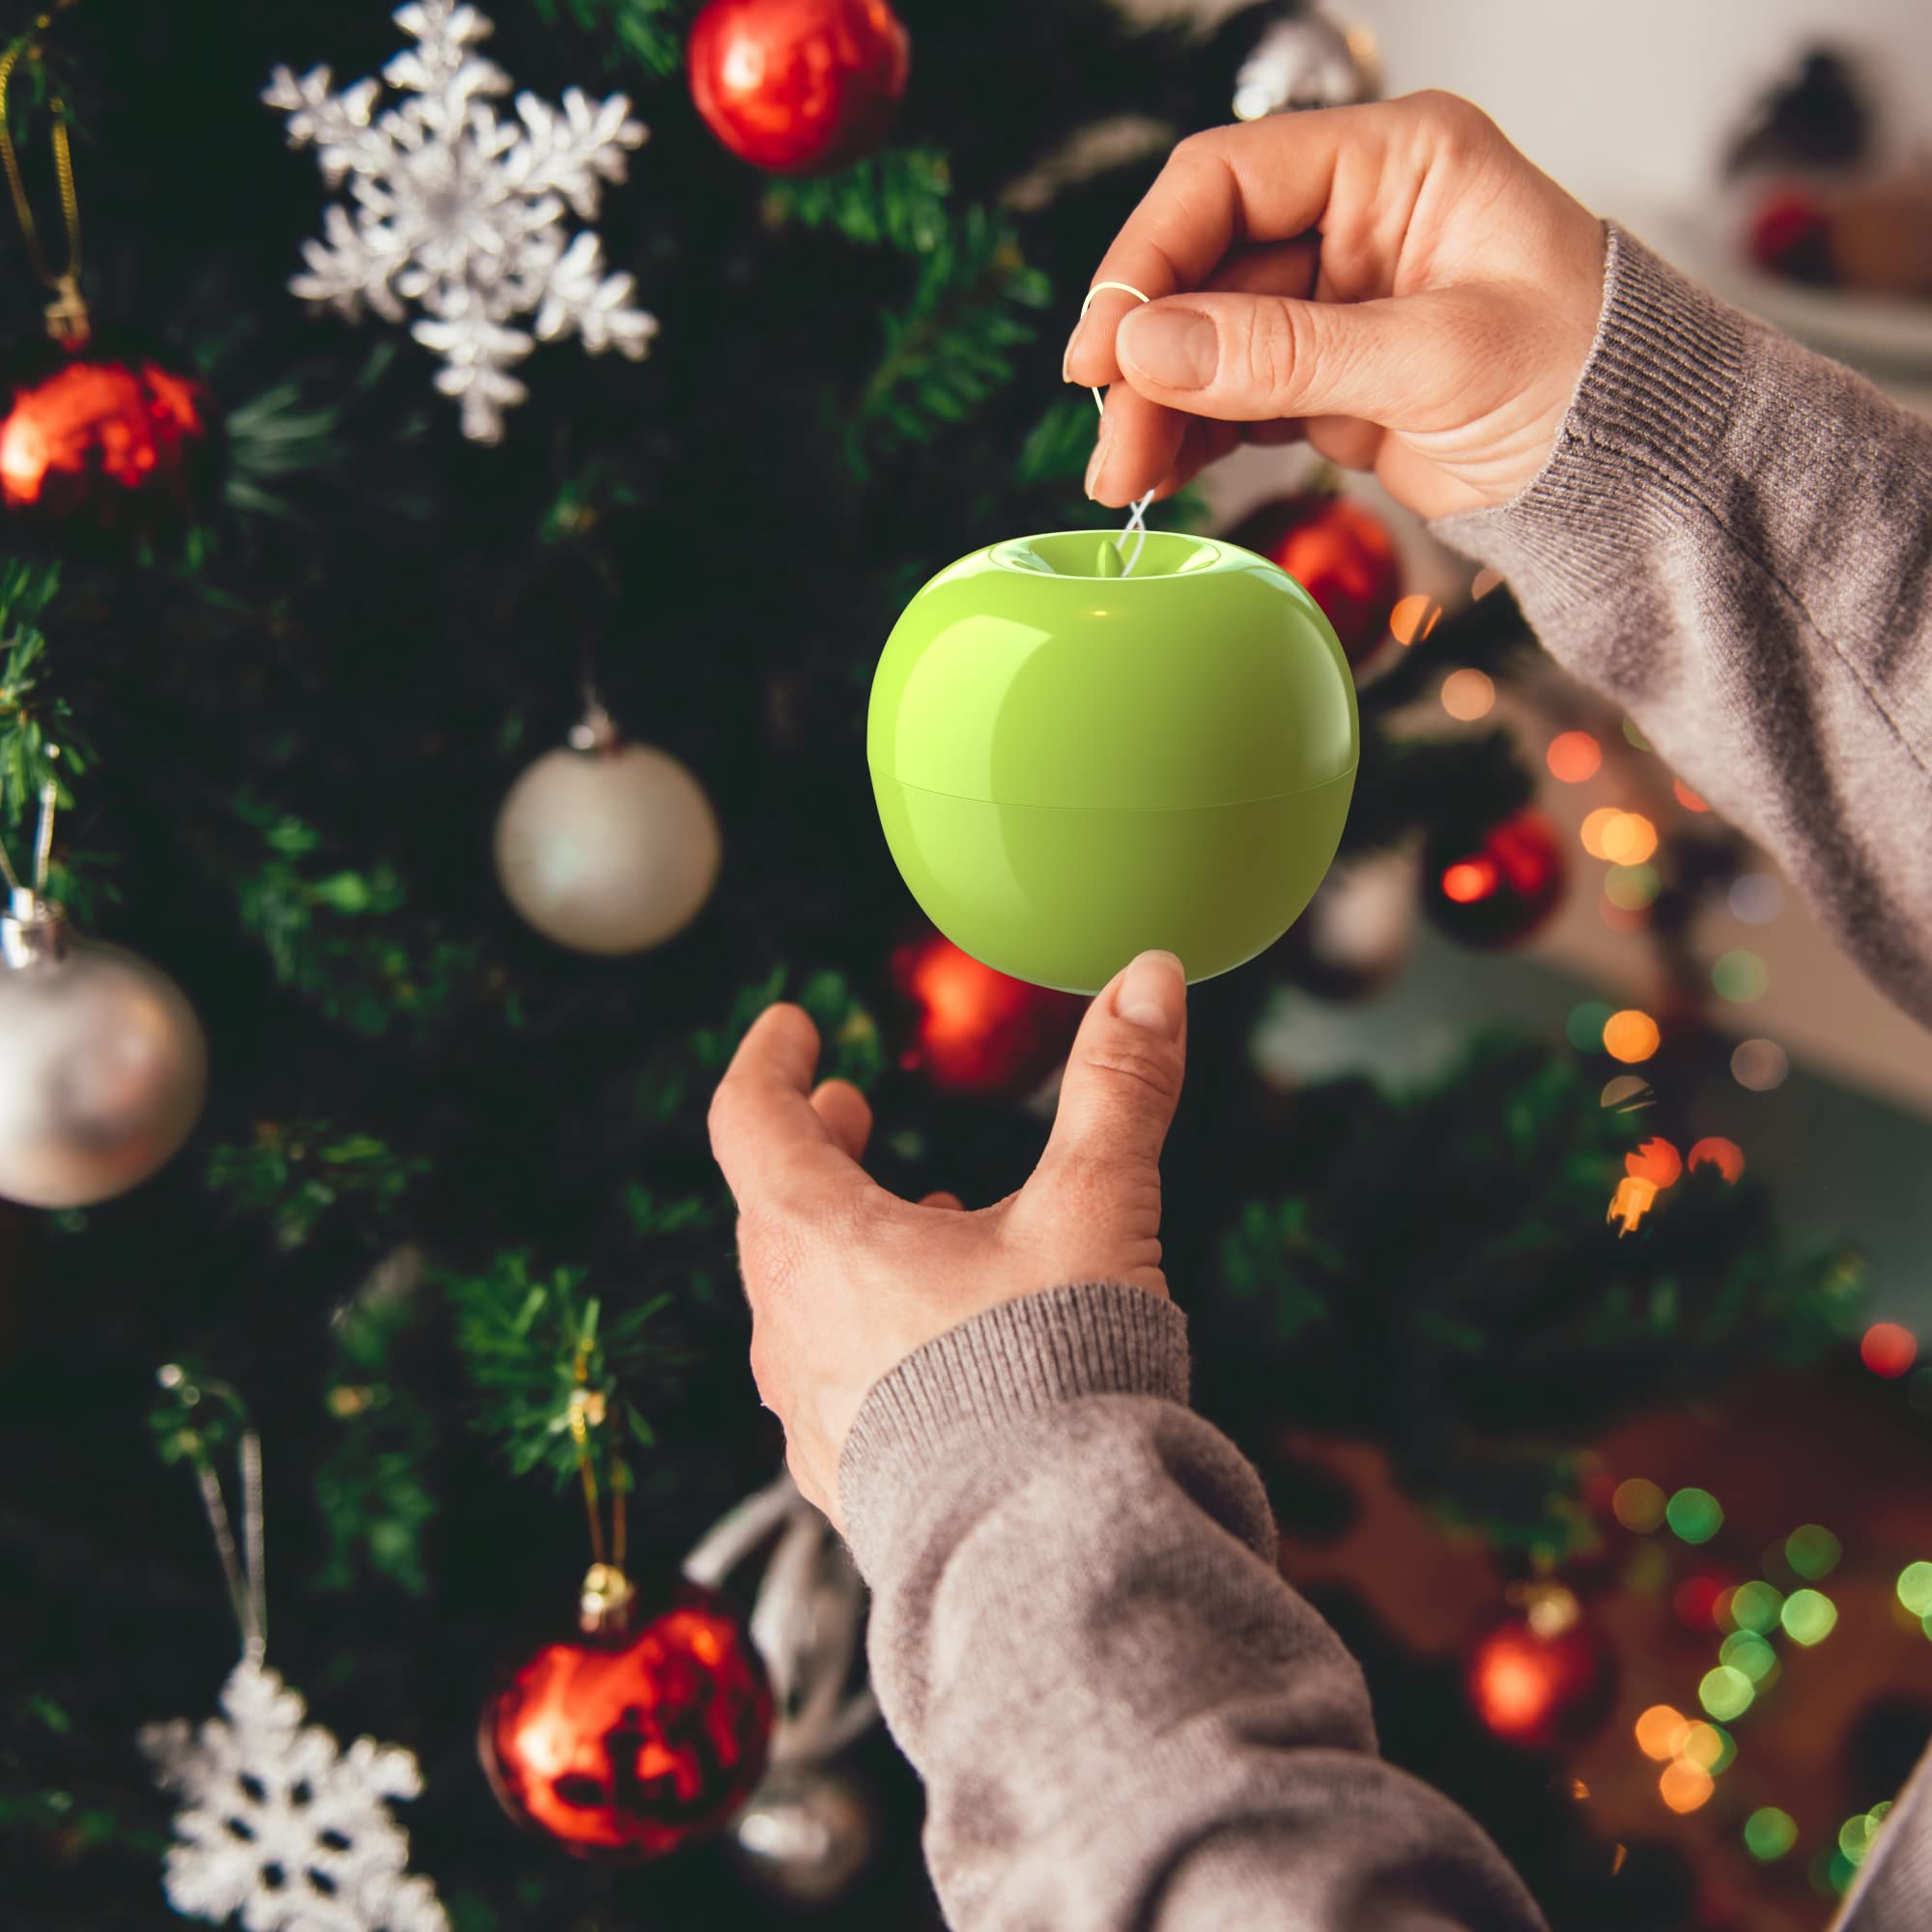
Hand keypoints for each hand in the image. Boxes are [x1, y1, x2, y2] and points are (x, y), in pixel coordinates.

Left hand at [708, 950, 1187, 1528]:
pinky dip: (866, 1324)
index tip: (792, 1025)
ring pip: (801, 1295)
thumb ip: (1120, 1090)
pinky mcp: (846, 1479)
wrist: (1044, 1561)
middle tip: (852, 1113)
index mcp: (819, 1243)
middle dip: (816, 1147)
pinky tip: (938, 1339)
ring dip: (845, 1238)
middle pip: (774, 1208)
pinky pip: (831, 1376)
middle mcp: (789, 1327)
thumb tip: (1151, 974)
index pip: (749, 1122)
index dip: (768, 1061)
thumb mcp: (1095, 1213)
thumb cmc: (1055, 1373)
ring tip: (918, 1215)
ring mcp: (809, 1413)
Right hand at [1066, 92, 1606, 522]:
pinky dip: (1193, 433)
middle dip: (1147, 356)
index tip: (1104, 346)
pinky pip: (1234, 393)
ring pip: (1207, 339)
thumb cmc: (1583, 381)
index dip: (1149, 259)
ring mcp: (1337, 297)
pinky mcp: (1328, 373)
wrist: (1634, 468)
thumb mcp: (1434, 361)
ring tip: (1127, 477)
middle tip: (1110, 440)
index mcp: (1396, 161)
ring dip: (1158, 405)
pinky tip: (1163, 470)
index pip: (1228, 179)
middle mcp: (1355, 215)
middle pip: (1203, 267)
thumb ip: (1286, 355)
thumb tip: (1149, 346)